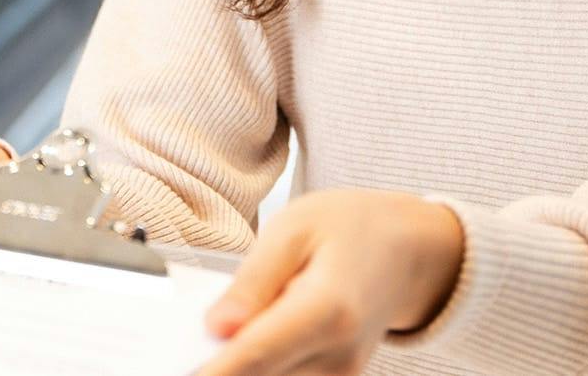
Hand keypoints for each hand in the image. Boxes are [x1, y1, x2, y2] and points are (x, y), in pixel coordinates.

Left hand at [196, 190, 463, 375]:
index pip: (256, 354)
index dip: (212, 370)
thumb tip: (217, 327)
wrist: (408, 249)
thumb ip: (253, 281)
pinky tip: (247, 338)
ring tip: (220, 330)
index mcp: (327, 309)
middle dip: (217, 364)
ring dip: (239, 363)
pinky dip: (259, 364)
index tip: (180, 370)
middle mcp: (338, 353)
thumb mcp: (294, 229)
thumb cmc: (350, 227)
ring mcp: (340, 373)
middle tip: (179, 349)